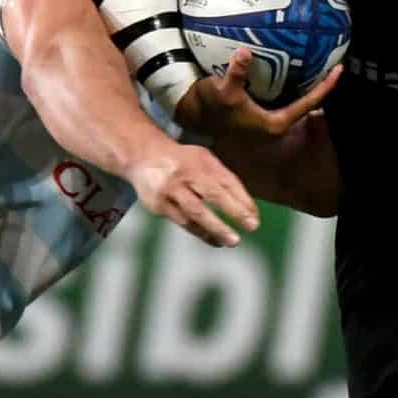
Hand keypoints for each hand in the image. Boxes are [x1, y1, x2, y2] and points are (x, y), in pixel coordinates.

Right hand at [129, 142, 259, 247]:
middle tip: (252, 227)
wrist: (142, 157)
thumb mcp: (203, 160)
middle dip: (234, 211)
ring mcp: (171, 189)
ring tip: (233, 241)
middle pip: (212, 193)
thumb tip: (247, 208)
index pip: (226, 180)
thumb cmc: (183, 162)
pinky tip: (215, 241)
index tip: (255, 216)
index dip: (242, 199)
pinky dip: (201, 233)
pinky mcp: (159, 205)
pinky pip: (184, 222)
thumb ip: (222, 178)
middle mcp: (185, 173)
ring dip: (216, 228)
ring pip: (196, 212)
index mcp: (201, 160)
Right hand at [175, 48, 340, 136]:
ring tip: (319, 56)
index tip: (339, 69)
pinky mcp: (264, 110)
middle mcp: (278, 122)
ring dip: (306, 79)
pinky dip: (291, 77)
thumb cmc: (213, 108)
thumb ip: (236, 74)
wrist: (197, 115)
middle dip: (320, 81)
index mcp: (276, 123)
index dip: (325, 86)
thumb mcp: (223, 91)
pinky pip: (284, 91)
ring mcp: (272, 117)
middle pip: (308, 101)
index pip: (309, 103)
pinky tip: (291, 58)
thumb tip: (245, 53)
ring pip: (296, 96)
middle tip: (334, 57)